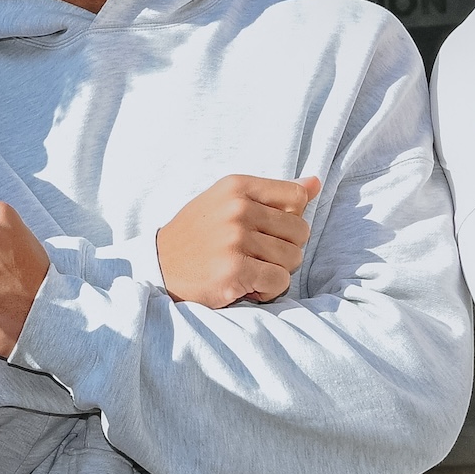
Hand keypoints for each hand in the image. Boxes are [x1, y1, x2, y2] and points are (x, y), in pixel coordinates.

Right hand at [155, 174, 321, 308]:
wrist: (158, 266)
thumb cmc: (199, 234)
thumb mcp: (228, 202)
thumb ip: (272, 194)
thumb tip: (316, 183)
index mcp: (237, 186)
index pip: (297, 198)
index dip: (290, 219)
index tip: (266, 230)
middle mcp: (237, 209)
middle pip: (300, 231)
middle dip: (285, 249)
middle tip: (255, 255)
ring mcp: (235, 240)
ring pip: (293, 259)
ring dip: (276, 271)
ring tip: (249, 270)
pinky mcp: (234, 271)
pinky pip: (280, 282)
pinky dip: (268, 290)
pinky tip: (246, 286)